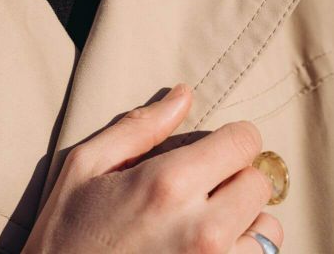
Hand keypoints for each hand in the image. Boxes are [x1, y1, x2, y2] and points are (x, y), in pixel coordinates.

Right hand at [23, 84, 282, 253]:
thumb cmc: (65, 236)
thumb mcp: (86, 168)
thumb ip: (140, 127)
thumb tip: (184, 95)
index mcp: (169, 184)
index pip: (244, 141)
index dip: (230, 139)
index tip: (213, 150)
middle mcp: (203, 229)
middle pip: (258, 183)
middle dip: (234, 178)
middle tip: (203, 189)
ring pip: (268, 230)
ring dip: (246, 222)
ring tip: (208, 224)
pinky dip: (241, 252)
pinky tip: (207, 250)